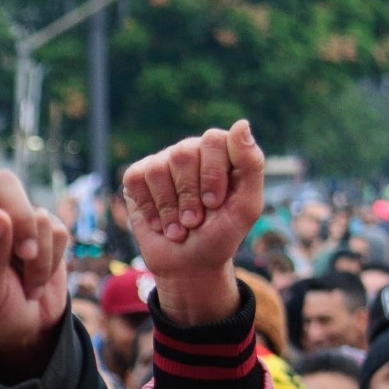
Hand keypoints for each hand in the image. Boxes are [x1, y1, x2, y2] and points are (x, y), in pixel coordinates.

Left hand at [0, 126, 68, 376]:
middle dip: (20, 215)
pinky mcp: (48, 230)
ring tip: (24, 281)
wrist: (28, 326)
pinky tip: (39, 277)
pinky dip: (53, 260)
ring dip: (37, 256)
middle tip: (24, 256)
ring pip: (37, 214)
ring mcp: (20, 220)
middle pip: (5, 183)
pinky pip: (59, 231)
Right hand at [122, 120, 261, 325]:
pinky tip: (159, 222)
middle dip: (189, 195)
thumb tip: (241, 123)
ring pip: (158, 168)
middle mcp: (191, 151)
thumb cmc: (221, 235)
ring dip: (168, 207)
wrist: (189, 264)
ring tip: (178, 226)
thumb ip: (251, 164)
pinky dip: (149, 208)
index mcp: (221, 152)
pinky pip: (136, 179)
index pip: (214, 140)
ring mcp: (163, 163)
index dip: (212, 175)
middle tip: (194, 220)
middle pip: (183, 153)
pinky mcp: (137, 178)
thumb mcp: (246, 205)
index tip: (214, 204)